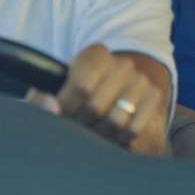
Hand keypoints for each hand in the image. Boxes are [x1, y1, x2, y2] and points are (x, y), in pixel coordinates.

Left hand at [48, 44, 166, 155]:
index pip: (81, 87)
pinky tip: (111, 138)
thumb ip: (40, 100)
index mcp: (95, 55)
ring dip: (100, 135)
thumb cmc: (81, 94)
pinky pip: (133, 129)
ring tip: (92, 137)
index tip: (62, 117)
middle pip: (96, 107)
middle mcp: (122, 63)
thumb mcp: (59, 89)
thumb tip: (51, 108)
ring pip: (115, 121)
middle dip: (82, 125)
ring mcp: (141, 80)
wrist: (123, 88)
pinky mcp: (154, 98)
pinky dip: (119, 140)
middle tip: (75, 132)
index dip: (68, 109)